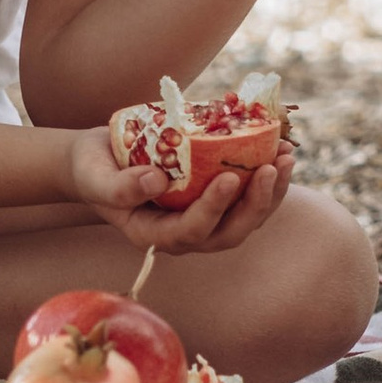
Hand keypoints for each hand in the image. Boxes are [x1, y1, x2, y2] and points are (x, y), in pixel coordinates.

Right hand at [63, 122, 295, 257]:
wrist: (99, 160)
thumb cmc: (94, 169)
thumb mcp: (94, 176)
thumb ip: (118, 187)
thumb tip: (156, 181)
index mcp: (154, 234)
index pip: (190, 231)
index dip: (213, 209)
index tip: (229, 177)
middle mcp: (184, 233)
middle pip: (229, 233)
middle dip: (256, 204)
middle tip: (272, 166)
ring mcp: (203, 218)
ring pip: (247, 218)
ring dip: (272, 191)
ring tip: (287, 156)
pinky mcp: (215, 199)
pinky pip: (248, 196)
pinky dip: (268, 176)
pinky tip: (281, 148)